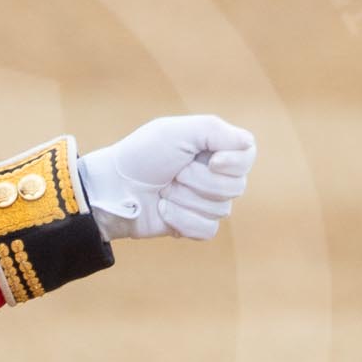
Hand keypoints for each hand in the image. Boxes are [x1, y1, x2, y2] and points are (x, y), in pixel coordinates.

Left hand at [77, 115, 256, 240]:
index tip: (212, 160)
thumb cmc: (142, 156)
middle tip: (173, 174)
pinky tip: (163, 210)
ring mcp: (205, 202)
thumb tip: (247, 144)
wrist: (113, 188)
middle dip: (199, 181)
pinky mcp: (194, 225)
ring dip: (186, 199)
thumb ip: (215, 131)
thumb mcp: (176, 132)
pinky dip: (182, 220)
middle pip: (236, 186)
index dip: (234, 162)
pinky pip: (208, 230)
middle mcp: (215, 174)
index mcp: (214, 147)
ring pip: (222, 210)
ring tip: (164, 191)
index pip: (248, 154)